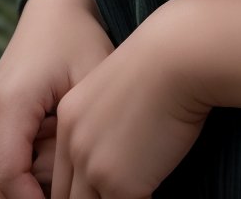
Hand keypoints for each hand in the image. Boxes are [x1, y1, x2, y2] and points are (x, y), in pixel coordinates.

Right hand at [0, 0, 113, 198]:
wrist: (54, 8)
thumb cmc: (81, 41)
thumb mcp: (92, 79)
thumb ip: (80, 134)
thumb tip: (82, 183)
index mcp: (11, 103)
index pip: (10, 177)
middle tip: (71, 197)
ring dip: (23, 192)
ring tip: (65, 183)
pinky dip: (19, 178)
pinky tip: (53, 171)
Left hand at [50, 0, 210, 198]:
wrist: (179, 56)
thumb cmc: (164, 65)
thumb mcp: (120, 89)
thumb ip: (106, 124)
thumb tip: (120, 151)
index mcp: (70, 119)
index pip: (61, 173)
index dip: (80, 188)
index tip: (101, 186)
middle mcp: (74, 145)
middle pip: (68, 196)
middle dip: (91, 198)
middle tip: (113, 191)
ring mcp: (93, 166)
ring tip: (136, 188)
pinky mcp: (119, 184)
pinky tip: (153, 189)